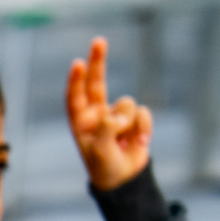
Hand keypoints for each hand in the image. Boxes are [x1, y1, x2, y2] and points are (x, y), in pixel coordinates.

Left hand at [66, 36, 152, 191]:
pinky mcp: (135, 120)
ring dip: (129, 122)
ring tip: (124, 141)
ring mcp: (117, 116)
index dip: (76, 81)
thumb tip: (117, 113)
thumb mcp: (100, 151)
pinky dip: (143, 128)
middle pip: (97, 82)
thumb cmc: (104, 167)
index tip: (77, 63)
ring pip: (127, 103)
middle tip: (98, 41)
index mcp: (81, 122)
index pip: (75, 97)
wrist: (125, 180)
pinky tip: (139, 143)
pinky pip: (142, 113)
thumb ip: (106, 130)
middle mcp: (97, 115)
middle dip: (98, 61)